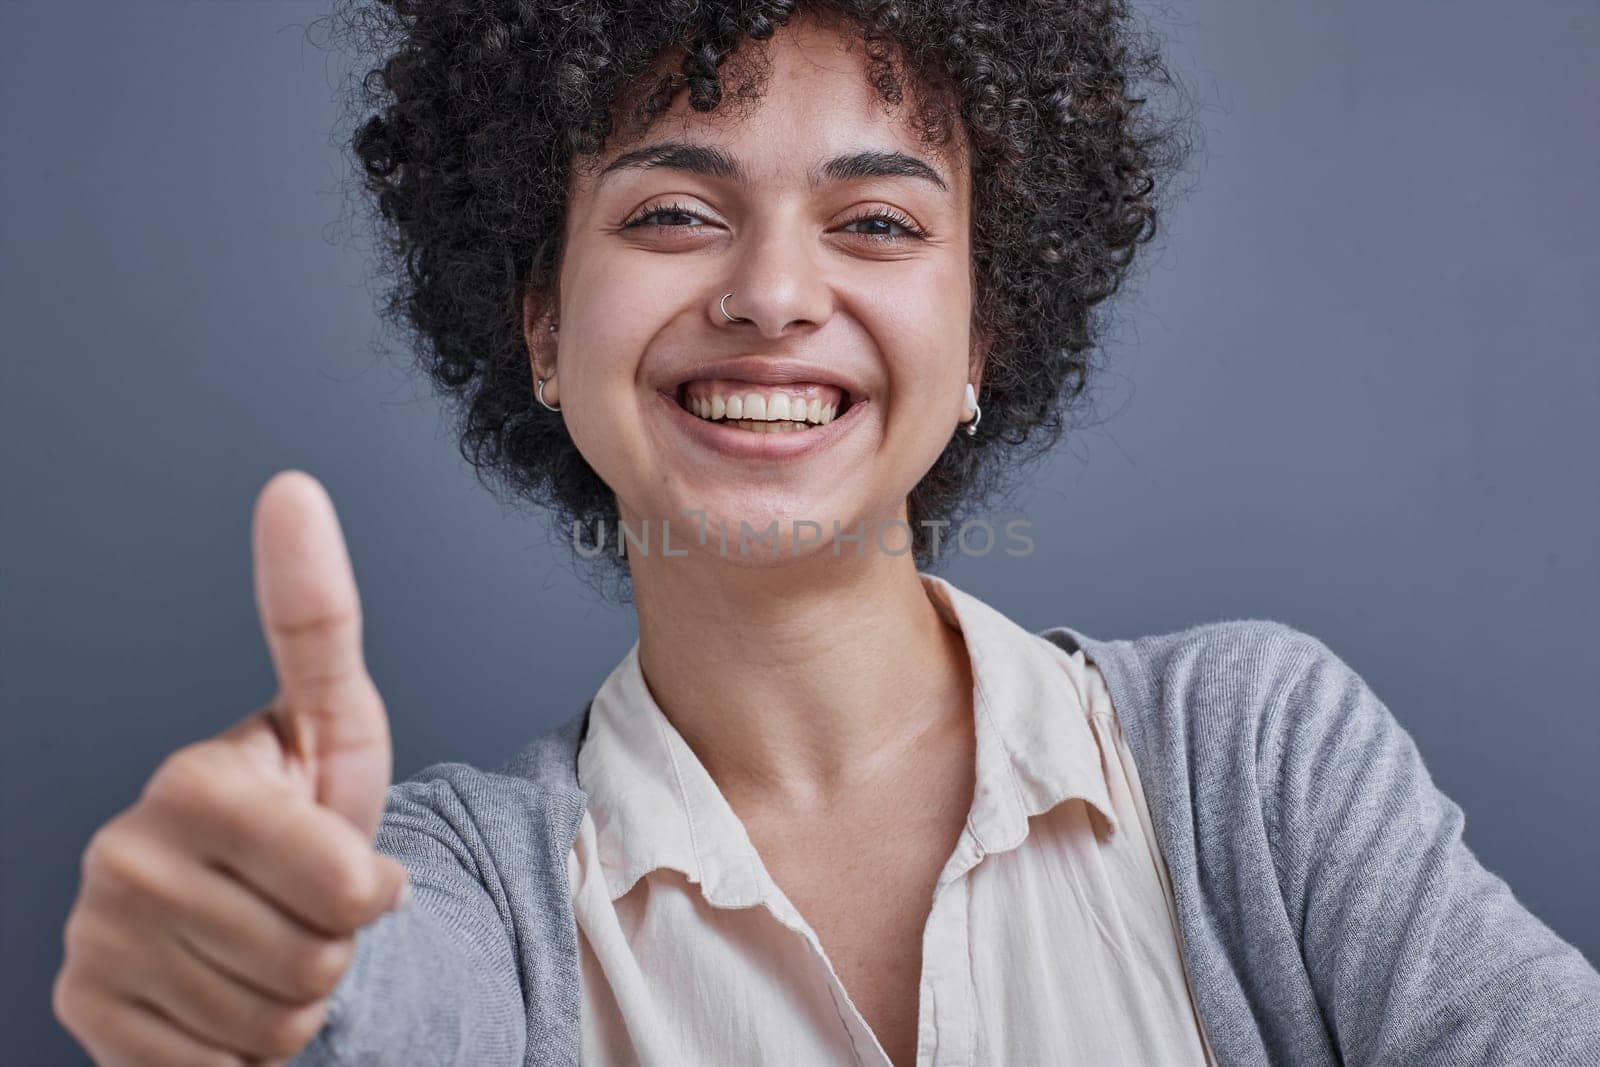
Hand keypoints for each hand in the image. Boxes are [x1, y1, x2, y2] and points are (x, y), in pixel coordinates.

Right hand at [53, 470, 410, 1065]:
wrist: (247, 904)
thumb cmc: (303, 808)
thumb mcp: (335, 721)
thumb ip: (317, 617)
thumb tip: (292, 486)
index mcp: (189, 782)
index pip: (344, 885)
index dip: (371, 891)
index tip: (357, 874)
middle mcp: (120, 856)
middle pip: (317, 957)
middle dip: (337, 944)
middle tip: (306, 905)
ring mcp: (93, 941)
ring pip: (276, 1022)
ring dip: (298, 998)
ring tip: (270, 940)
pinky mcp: (83, 1014)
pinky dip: (244, 1048)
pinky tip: (223, 992)